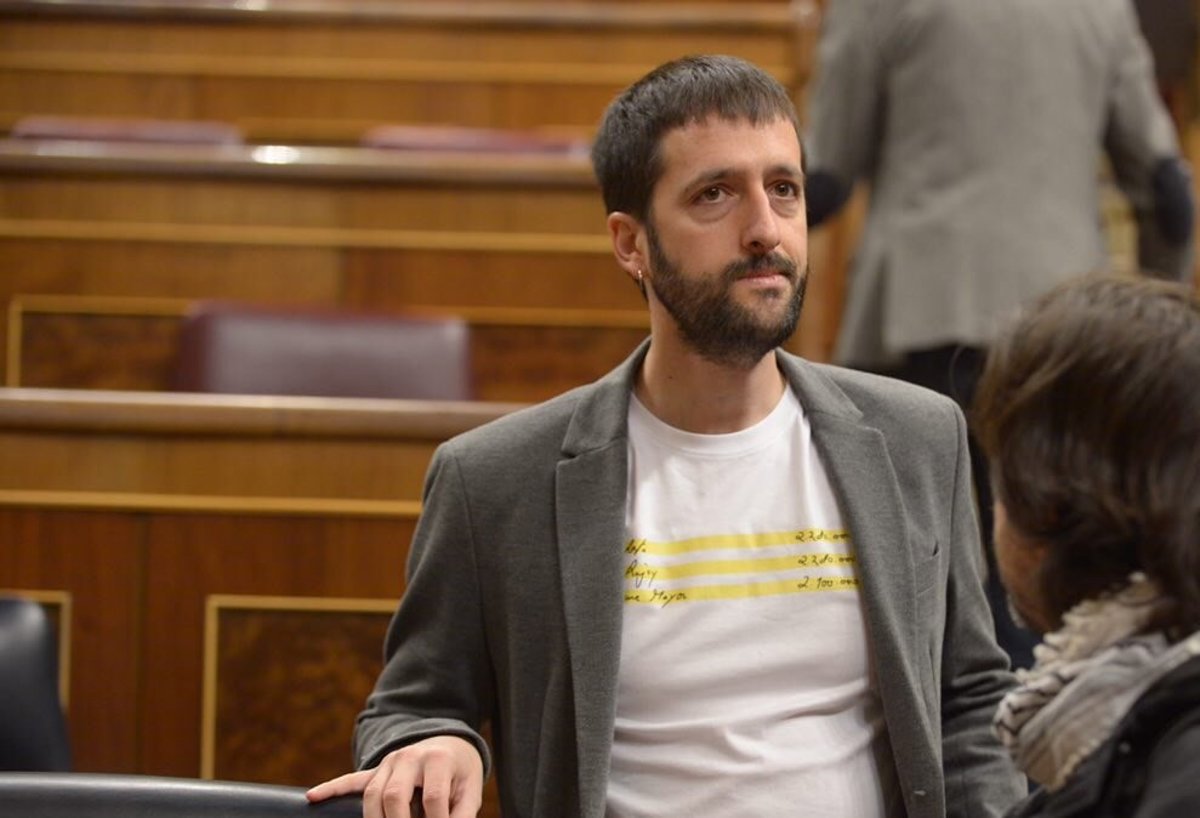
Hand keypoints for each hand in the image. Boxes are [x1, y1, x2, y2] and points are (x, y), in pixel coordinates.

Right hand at [306, 735, 483, 817]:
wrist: (449, 744)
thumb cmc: (460, 772)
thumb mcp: (470, 788)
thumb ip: (463, 814)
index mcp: (438, 759)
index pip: (433, 797)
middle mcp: (409, 757)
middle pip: (394, 795)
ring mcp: (389, 762)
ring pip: (371, 794)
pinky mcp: (376, 771)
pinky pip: (351, 780)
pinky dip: (332, 788)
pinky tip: (313, 797)